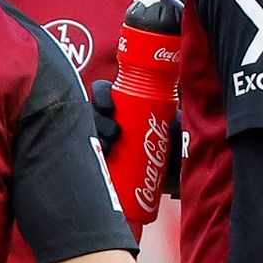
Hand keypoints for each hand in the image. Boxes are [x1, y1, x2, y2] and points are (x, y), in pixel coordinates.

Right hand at [90, 79, 181, 198]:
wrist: (170, 170)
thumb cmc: (172, 143)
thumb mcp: (175, 130)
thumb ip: (176, 125)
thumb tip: (172, 126)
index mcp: (122, 102)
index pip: (102, 91)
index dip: (101, 95)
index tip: (110, 107)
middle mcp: (108, 118)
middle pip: (92, 113)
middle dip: (98, 121)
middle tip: (115, 134)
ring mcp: (102, 138)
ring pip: (88, 132)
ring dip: (95, 138)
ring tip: (109, 150)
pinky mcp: (100, 158)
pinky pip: (87, 153)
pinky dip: (89, 156)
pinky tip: (98, 160)